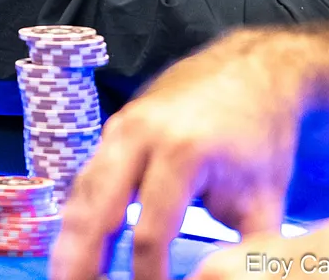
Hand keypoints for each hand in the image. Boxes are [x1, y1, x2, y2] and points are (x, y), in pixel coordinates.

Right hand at [51, 35, 309, 279]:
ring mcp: (122, 126)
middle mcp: (141, 134)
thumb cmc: (260, 136)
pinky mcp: (114, 128)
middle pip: (98, 208)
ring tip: (64, 275)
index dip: (148, 276)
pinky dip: (77, 212)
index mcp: (182, 152)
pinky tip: (72, 243)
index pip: (151, 232)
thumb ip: (248, 252)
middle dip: (83, 258)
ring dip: (69, 237)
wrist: (253, 70)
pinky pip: (87, 175)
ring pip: (83, 191)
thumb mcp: (264, 199)